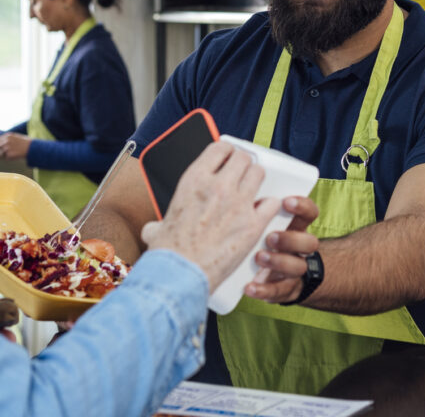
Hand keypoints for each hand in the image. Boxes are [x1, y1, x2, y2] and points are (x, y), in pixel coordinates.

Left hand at [0, 133, 31, 159]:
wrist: (32, 148)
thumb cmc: (26, 143)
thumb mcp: (16, 137)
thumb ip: (7, 139)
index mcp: (7, 136)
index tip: (1, 148)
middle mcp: (5, 141)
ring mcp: (7, 148)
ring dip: (3, 156)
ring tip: (11, 155)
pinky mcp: (9, 155)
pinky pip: (5, 158)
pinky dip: (9, 158)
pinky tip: (15, 156)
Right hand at [139, 141, 280, 292]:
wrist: (181, 276)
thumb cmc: (169, 254)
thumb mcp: (158, 229)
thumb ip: (160, 223)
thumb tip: (154, 230)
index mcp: (194, 180)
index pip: (220, 148)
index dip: (226, 151)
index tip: (228, 157)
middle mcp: (218, 186)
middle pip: (243, 158)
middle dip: (244, 163)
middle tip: (242, 174)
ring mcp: (238, 204)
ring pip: (258, 174)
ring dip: (256, 180)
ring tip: (253, 189)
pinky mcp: (253, 225)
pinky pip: (271, 203)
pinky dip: (268, 206)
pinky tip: (262, 212)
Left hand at [244, 195, 318, 303]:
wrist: (274, 274)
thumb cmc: (260, 239)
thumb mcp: (262, 223)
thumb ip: (257, 211)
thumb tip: (241, 192)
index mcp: (296, 227)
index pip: (309, 213)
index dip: (302, 206)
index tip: (286, 201)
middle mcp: (300, 249)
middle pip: (310, 242)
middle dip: (291, 239)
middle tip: (270, 236)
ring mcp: (295, 270)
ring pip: (298, 267)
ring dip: (279, 262)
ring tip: (258, 257)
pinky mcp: (285, 290)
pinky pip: (279, 292)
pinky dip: (264, 290)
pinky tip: (249, 287)